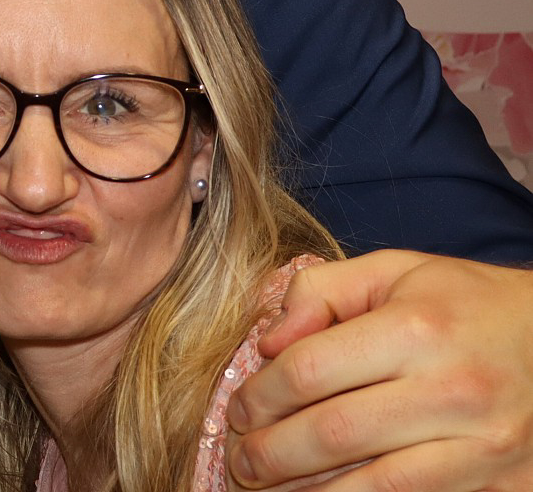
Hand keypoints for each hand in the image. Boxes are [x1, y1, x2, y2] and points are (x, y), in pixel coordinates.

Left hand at [225, 250, 532, 489]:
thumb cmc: (469, 304)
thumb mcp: (397, 271)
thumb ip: (322, 292)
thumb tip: (267, 340)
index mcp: (418, 330)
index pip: (309, 372)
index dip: (260, 396)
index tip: (239, 410)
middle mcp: (453, 392)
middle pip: (333, 434)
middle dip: (271, 454)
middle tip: (242, 460)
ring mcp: (483, 447)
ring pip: (374, 487)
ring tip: (271, 489)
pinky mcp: (502, 486)